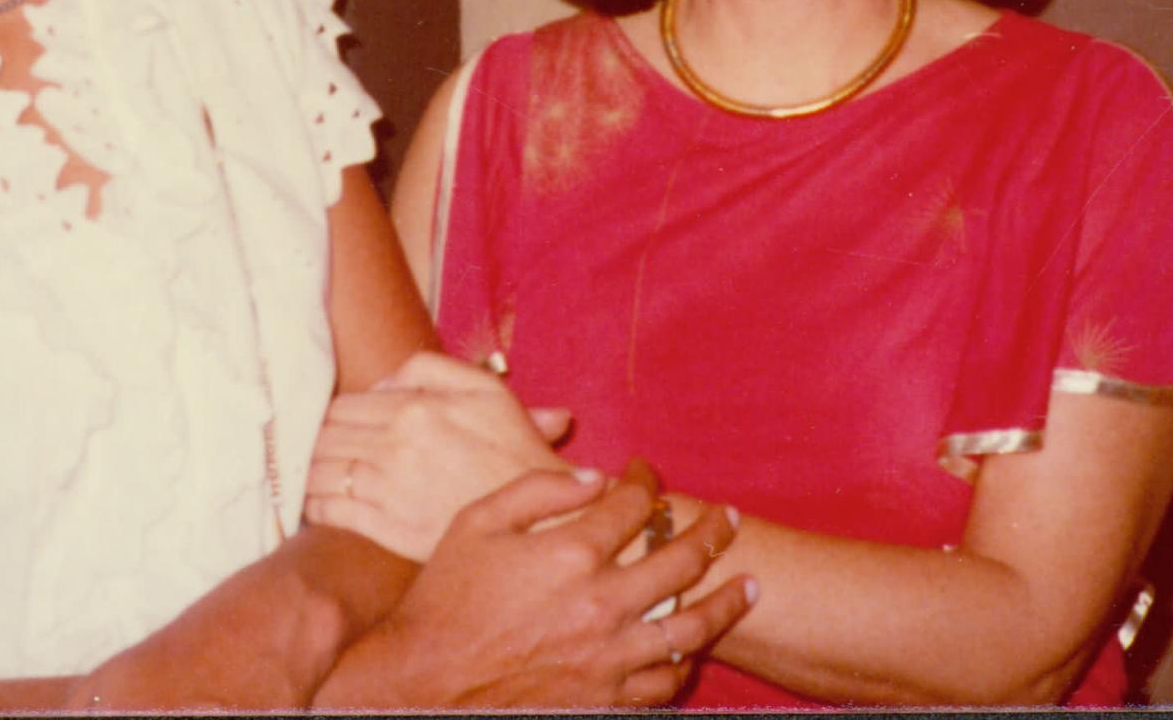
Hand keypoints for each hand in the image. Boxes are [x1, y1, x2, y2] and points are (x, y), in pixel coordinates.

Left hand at [308, 351, 572, 560]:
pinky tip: (311, 504)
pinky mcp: (386, 528)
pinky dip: (313, 506)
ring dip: (306, 472)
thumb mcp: (486, 389)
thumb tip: (382, 383)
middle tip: (306, 449)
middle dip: (311, 442)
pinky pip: (330, 512)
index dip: (328, 415)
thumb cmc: (513, 450)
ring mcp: (387, 489)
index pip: (343, 406)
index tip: (324, 425)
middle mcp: (394, 445)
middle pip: (325, 436)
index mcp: (414, 408)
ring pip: (321, 472)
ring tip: (304, 474)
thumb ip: (430, 369)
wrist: (538, 517)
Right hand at [320, 459, 756, 708]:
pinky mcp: (604, 701)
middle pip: (681, 559)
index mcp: (570, 554)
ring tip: (751, 586)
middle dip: (713, 532)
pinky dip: (686, 664)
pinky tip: (696, 649)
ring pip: (691, 628)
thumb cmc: (443, 598)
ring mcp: (608, 658)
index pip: (634, 505)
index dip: (647, 482)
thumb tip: (595, 476)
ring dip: (727, 603)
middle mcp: (600, 605)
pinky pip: (664, 684)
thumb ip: (538, 489)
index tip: (648, 475)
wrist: (421, 686)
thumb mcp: (476, 522)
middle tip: (730, 519)